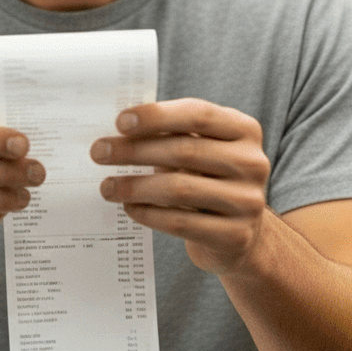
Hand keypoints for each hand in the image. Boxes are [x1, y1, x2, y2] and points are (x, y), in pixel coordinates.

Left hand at [90, 98, 271, 274]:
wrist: (239, 234)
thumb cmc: (207, 179)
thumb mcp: (198, 149)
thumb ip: (170, 134)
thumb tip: (117, 131)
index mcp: (244, 130)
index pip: (198, 114)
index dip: (157, 116)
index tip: (120, 122)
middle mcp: (252, 163)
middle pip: (185, 151)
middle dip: (134, 151)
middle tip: (99, 153)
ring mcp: (247, 201)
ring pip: (179, 189)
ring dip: (135, 186)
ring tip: (107, 186)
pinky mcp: (235, 236)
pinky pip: (181, 223)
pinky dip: (149, 214)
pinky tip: (129, 208)